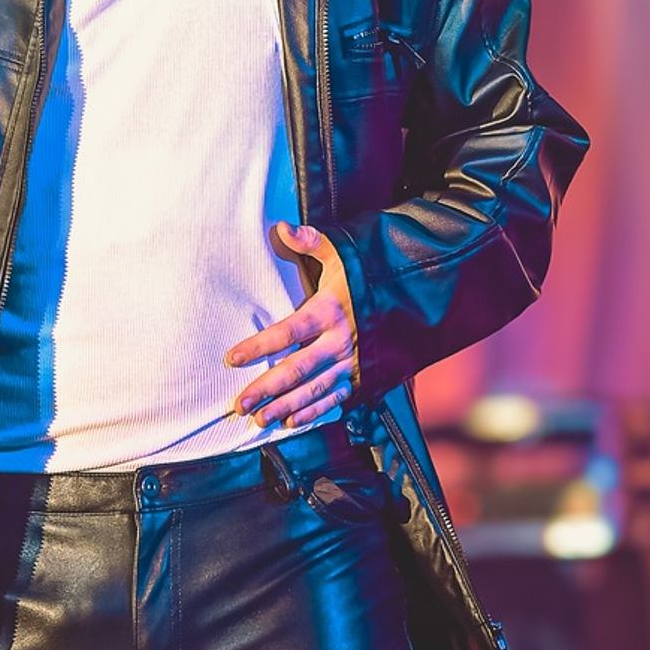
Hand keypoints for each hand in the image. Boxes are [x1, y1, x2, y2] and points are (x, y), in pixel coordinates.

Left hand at [224, 222, 359, 430]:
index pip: (288, 332)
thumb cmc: (371, 273)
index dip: (259, 346)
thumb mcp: (343, 253)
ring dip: (286, 407)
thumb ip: (311, 242)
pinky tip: (292, 421)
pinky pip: (336, 398)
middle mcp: (341, 342)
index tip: (231, 358)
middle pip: (297, 369)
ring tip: (259, 420)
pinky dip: (314, 412)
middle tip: (239, 404)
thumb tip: (280, 228)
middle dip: (267, 389)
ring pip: (315, 390)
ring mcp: (354, 363)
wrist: (417, 296)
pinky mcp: (364, 377)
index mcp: (330, 311)